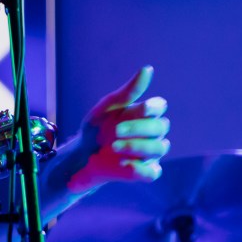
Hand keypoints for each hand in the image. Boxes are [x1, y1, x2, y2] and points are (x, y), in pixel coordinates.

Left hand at [62, 65, 169, 194]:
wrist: (82, 154)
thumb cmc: (96, 128)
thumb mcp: (106, 108)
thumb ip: (128, 92)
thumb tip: (147, 69)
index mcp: (143, 114)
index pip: (160, 107)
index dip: (154, 107)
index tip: (144, 107)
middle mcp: (151, 133)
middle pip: (160, 127)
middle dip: (139, 128)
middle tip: (115, 131)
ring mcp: (150, 153)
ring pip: (159, 148)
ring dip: (137, 146)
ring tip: (114, 146)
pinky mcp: (144, 171)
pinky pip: (152, 172)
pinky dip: (140, 168)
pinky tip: (123, 163)